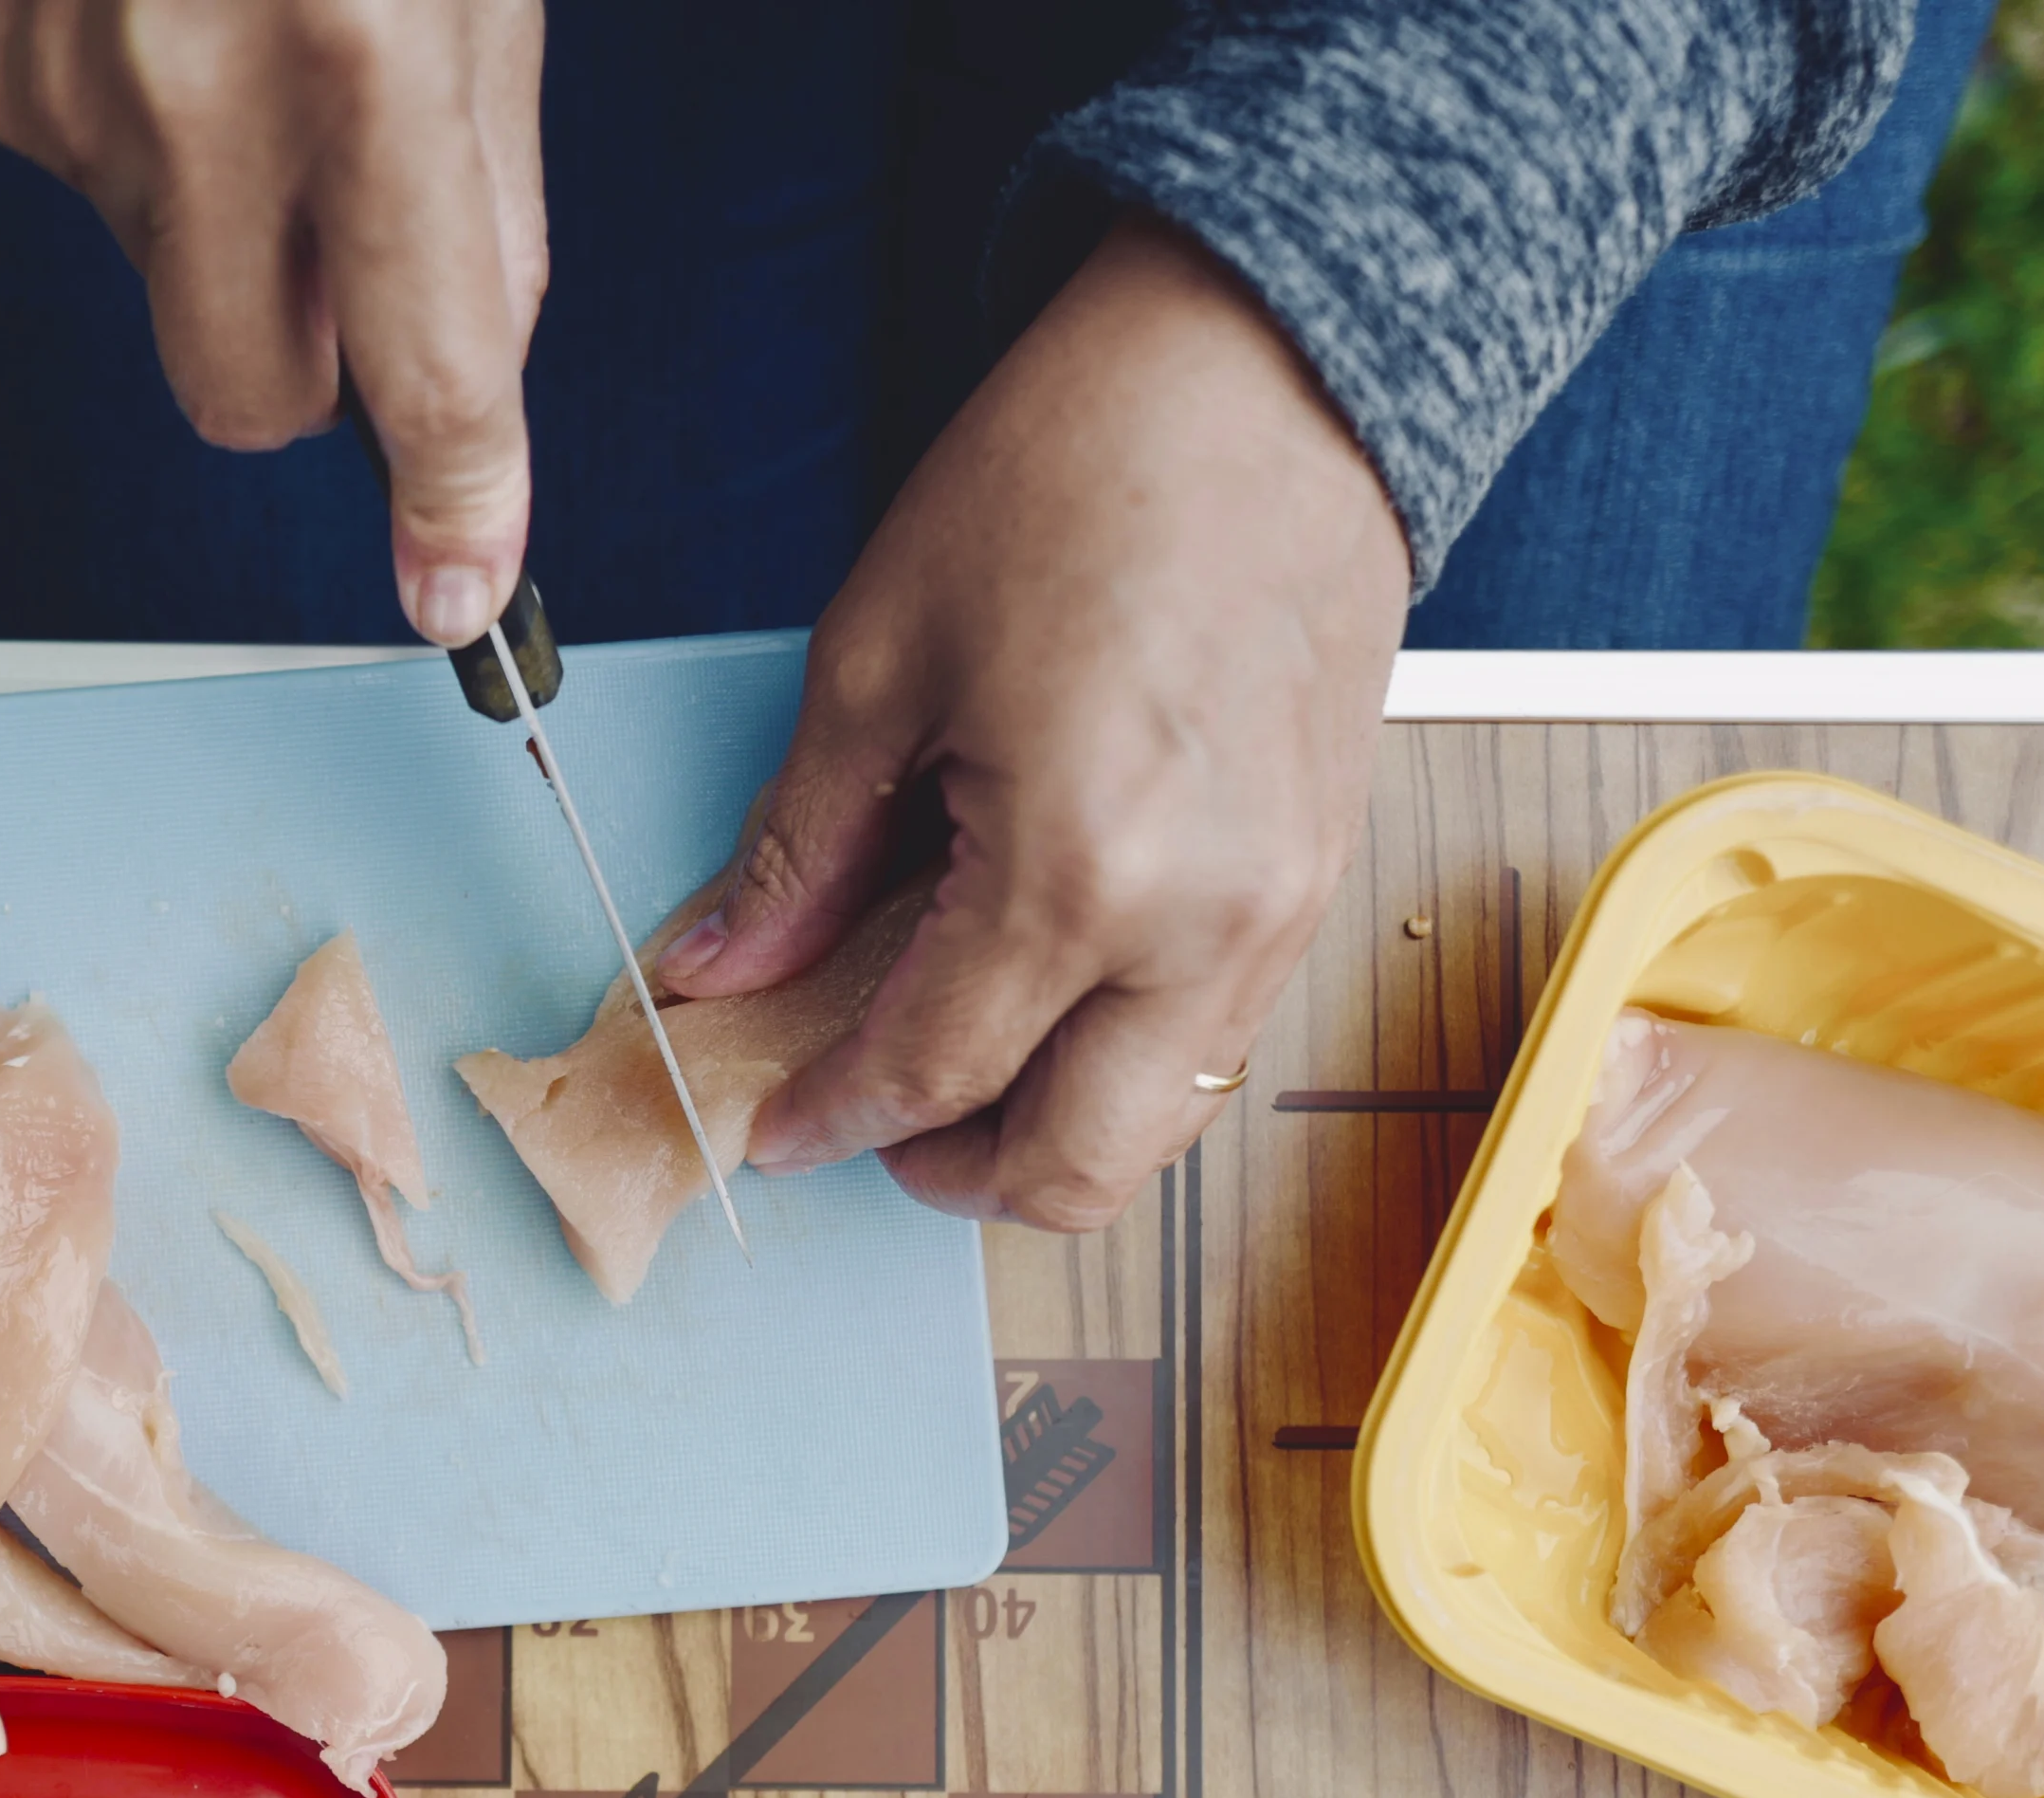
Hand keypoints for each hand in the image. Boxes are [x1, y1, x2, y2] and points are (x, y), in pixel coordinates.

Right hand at [0, 0, 546, 644]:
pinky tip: (179, 24)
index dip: (457, 502)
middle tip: (352, 256)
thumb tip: (481, 371)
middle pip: (250, 401)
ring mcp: (77, 90)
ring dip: (232, 228)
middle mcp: (198, 89)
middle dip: (313, 381)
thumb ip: (489, 192)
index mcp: (360, 55)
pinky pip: (95, 191)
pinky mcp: (0, 77)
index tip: (459, 585)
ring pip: (171, 291)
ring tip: (261, 53)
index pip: (423, 372)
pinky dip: (154, 145)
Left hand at [654, 213, 1409, 1231]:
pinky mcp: (1323, 877)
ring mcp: (1285, 912)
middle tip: (866, 1123)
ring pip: (1161, 1123)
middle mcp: (1206, 927)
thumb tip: (720, 963)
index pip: (934, 1072)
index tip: (771, 1126)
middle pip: (1077, 1166)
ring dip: (1049, 1127)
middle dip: (955, 1175)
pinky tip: (1044, 983)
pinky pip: (1215, 1036)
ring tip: (950, 1057)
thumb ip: (800, 847)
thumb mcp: (880, 660)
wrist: (1270, 376)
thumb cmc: (1082, 474)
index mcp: (1082, 875)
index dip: (831, 1116)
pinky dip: (1121, 1053)